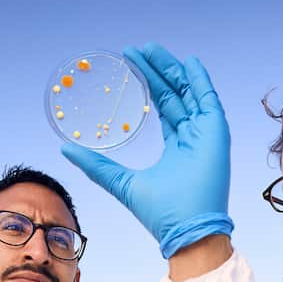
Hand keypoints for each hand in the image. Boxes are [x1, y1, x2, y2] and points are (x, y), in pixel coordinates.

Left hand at [61, 42, 232, 258]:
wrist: (186, 231)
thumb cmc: (160, 214)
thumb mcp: (120, 181)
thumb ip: (96, 165)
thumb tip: (66, 149)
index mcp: (176, 148)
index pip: (163, 108)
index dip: (149, 86)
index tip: (132, 66)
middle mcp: (193, 139)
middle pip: (175, 96)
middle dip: (158, 72)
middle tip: (139, 51)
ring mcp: (206, 136)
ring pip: (189, 94)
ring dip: (173, 70)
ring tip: (154, 50)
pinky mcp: (217, 135)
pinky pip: (209, 100)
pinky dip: (200, 81)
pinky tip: (189, 62)